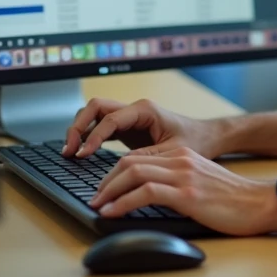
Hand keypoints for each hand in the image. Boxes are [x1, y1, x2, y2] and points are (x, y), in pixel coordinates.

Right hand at [63, 98, 225, 158]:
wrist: (207, 138)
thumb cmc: (194, 141)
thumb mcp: (170, 153)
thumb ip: (145, 158)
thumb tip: (120, 168)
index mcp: (145, 110)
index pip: (109, 119)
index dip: (93, 136)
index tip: (82, 155)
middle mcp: (134, 110)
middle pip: (95, 107)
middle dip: (78, 126)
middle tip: (69, 150)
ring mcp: (129, 118)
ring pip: (94, 114)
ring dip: (80, 130)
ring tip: (70, 153)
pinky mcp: (127, 129)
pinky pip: (101, 127)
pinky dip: (89, 137)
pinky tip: (82, 154)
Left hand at [90, 148, 276, 236]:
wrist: (260, 203)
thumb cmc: (234, 200)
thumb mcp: (201, 184)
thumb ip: (177, 183)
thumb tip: (149, 197)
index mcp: (183, 156)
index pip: (139, 157)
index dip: (115, 172)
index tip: (104, 189)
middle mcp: (181, 160)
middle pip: (131, 162)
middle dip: (107, 180)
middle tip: (95, 197)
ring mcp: (183, 175)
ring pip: (133, 173)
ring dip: (109, 190)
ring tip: (98, 205)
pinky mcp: (187, 193)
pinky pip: (144, 192)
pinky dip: (122, 202)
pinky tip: (112, 212)